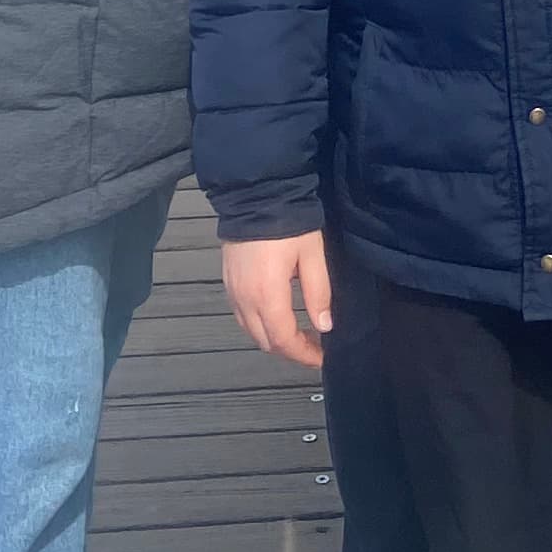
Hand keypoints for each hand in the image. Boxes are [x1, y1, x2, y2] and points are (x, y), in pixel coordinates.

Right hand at [221, 230, 331, 366]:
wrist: (256, 194)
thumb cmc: (289, 223)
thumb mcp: (312, 256)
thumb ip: (318, 294)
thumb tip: (324, 327)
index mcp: (267, 295)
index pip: (283, 340)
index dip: (303, 354)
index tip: (321, 357)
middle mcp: (244, 299)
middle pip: (265, 341)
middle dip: (289, 350)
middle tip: (313, 347)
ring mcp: (232, 291)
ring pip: (250, 331)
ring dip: (273, 339)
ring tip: (297, 334)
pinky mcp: (227, 281)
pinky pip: (241, 315)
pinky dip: (258, 324)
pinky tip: (275, 316)